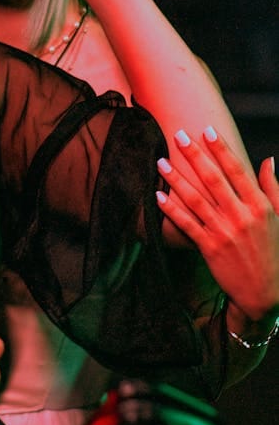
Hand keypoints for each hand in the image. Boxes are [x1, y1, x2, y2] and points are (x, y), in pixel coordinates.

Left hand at [156, 129, 278, 324]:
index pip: (237, 170)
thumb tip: (268, 160)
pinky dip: (171, 210)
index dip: (221, 149)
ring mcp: (224, 232)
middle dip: (194, 154)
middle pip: (213, 179)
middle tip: (178, 134)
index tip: (207, 130)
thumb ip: (273, 188)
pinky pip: (186, 224)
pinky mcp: (210, 248)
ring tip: (160, 161)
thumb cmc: (274, 252)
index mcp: (260, 206)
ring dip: (176, 178)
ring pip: (195, 199)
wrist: (265, 294)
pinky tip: (158, 195)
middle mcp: (242, 216)